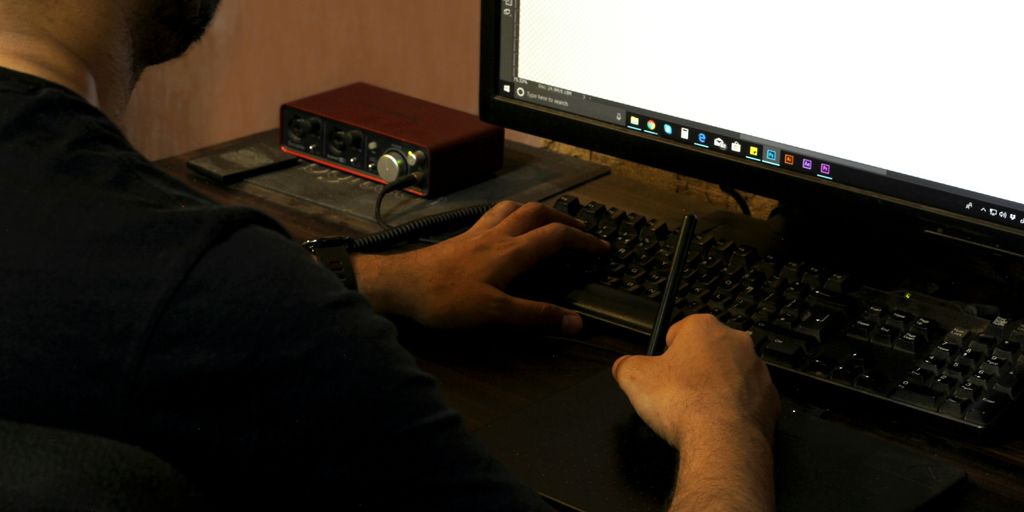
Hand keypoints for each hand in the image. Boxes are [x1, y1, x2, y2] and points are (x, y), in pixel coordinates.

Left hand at [351, 201, 608, 332]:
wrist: (400, 284)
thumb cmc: (445, 298)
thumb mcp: (495, 313)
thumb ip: (536, 315)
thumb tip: (575, 322)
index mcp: (510, 251)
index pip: (557, 236)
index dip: (583, 240)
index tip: (601, 248)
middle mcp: (497, 235)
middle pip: (538, 212)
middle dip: (564, 218)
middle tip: (580, 230)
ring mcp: (478, 232)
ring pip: (514, 208)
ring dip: (537, 210)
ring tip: (549, 221)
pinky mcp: (463, 237)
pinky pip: (494, 214)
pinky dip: (511, 214)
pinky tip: (507, 227)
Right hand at [613, 314, 778, 510]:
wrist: (722, 441)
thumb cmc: (684, 403)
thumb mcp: (632, 377)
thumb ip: (624, 364)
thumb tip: (623, 367)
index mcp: (704, 327)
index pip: (677, 332)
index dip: (665, 354)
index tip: (661, 372)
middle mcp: (736, 342)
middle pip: (706, 352)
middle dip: (692, 369)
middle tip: (676, 393)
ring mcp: (757, 371)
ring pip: (729, 375)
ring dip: (714, 388)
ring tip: (696, 412)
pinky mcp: (770, 399)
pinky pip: (746, 400)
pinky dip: (733, 409)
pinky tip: (717, 423)